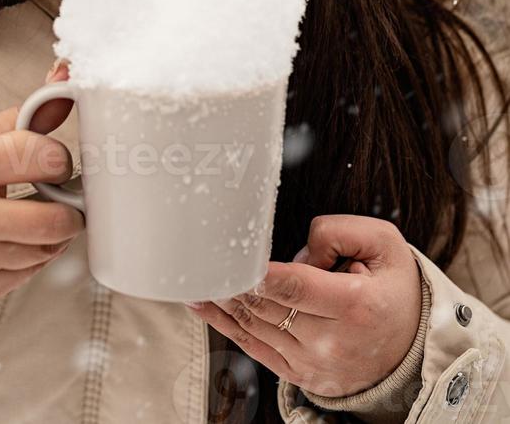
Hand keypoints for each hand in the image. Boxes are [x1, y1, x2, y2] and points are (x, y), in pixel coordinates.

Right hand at [0, 58, 80, 311]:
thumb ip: (19, 117)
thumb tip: (64, 84)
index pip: (38, 156)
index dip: (59, 157)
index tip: (55, 161)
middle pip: (52, 219)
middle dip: (70, 207)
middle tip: (64, 196)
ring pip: (46, 249)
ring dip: (55, 232)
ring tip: (41, 215)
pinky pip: (31, 273)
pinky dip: (35, 255)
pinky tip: (20, 240)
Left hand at [185, 214, 422, 397]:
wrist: (413, 345)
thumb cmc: (395, 288)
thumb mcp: (384, 243)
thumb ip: (339, 232)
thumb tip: (299, 251)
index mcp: (355, 305)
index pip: (294, 287)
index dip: (258, 275)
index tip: (231, 259)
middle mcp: (332, 341)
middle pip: (268, 307)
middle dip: (232, 283)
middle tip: (202, 259)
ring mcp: (315, 364)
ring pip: (255, 328)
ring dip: (221, 303)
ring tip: (194, 278)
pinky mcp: (302, 375)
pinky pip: (255, 349)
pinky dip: (226, 327)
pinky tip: (204, 307)